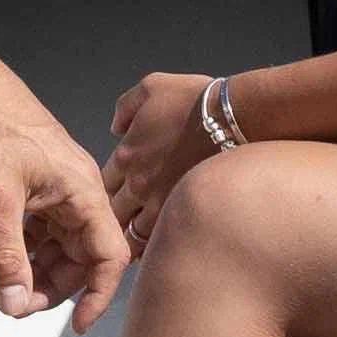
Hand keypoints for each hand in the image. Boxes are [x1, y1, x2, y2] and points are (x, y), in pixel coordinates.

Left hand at [0, 55, 128, 326]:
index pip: (110, 255)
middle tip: (19, 302)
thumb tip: (16, 306)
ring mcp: (57, 181)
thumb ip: (7, 259)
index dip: (98, 296)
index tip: (76, 327)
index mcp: (82, 189)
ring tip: (9, 283)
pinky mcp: (37, 178)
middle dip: (57, 284)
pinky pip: (45, 223)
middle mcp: (78, 186)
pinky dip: (29, 245)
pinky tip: (5, 252)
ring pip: (63, 240)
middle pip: (85, 253)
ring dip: (41, 267)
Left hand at [105, 70, 226, 233]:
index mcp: (126, 155)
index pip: (102, 185)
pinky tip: (160, 250)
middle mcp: (138, 183)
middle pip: (113, 214)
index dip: (103, 193)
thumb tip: (117, 127)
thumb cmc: (197, 100)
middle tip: (114, 230)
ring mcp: (160, 202)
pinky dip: (156, 246)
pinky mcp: (184, 213)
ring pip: (133, 234)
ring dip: (131, 238)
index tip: (109, 198)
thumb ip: (125, 107)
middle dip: (112, 221)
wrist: (234, 117)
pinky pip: (161, 240)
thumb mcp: (151, 87)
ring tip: (133, 247)